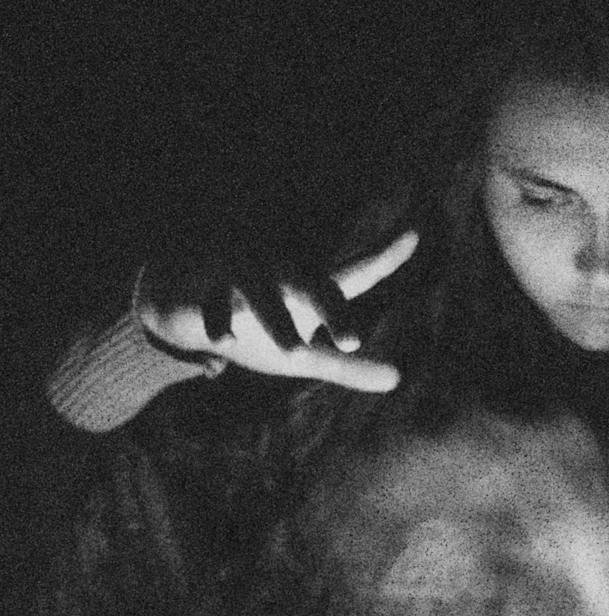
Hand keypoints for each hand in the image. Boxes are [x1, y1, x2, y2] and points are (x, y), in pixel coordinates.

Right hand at [134, 228, 418, 393]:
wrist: (187, 302)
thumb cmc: (261, 328)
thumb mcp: (306, 353)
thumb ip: (349, 368)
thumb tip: (397, 381)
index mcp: (312, 286)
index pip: (356, 275)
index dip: (384, 258)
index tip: (414, 234)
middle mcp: (282, 274)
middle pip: (313, 287)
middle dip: (333, 310)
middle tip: (353, 340)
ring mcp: (242, 276)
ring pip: (262, 294)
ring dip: (276, 320)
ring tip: (294, 351)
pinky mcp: (203, 289)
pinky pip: (211, 305)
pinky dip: (218, 321)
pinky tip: (222, 343)